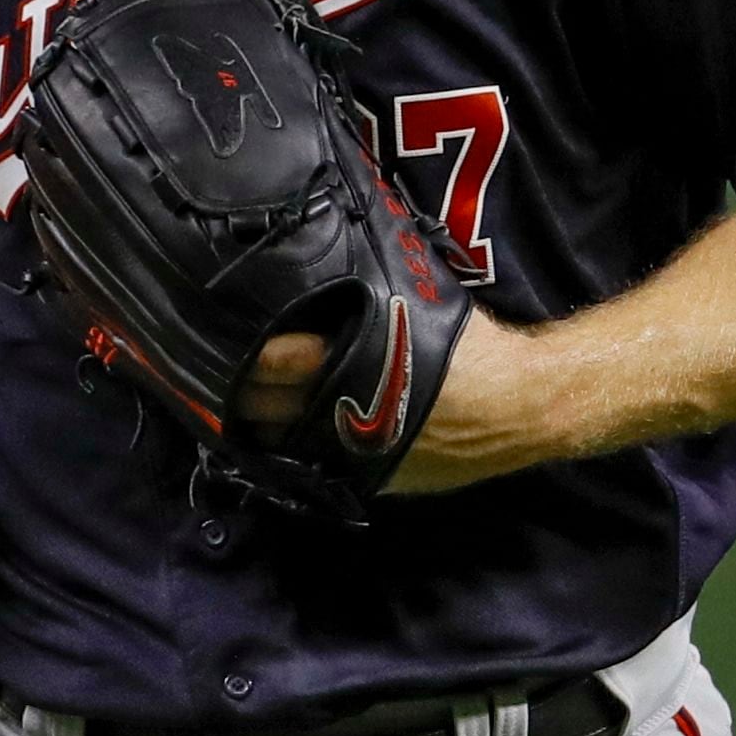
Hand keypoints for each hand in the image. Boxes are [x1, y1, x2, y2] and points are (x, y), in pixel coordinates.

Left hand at [232, 309, 535, 493]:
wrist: (523, 407)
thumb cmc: (469, 345)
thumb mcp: (413, 300)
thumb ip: (363, 287)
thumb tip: (321, 257)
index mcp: (354, 361)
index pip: (274, 357)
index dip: (244, 346)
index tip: (217, 330)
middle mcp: (344, 410)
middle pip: (263, 402)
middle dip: (236, 383)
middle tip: (212, 364)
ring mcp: (351, 451)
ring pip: (275, 439)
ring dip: (253, 420)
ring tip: (230, 398)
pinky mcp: (366, 478)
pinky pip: (307, 465)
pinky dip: (287, 449)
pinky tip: (270, 431)